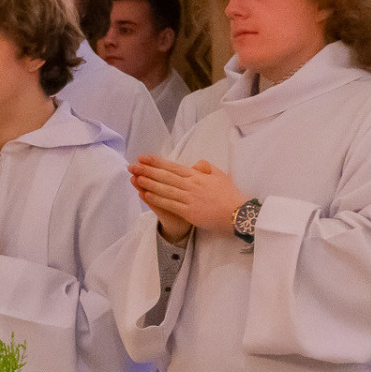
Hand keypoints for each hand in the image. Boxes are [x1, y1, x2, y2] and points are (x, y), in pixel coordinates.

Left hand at [130, 155, 248, 240]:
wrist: (238, 213)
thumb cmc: (230, 195)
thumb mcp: (219, 175)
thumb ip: (205, 168)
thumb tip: (194, 165)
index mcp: (197, 175)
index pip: (173, 166)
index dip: (157, 162)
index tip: (143, 158)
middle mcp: (191, 184)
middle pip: (165, 176)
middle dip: (147, 170)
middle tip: (132, 165)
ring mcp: (189, 198)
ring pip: (165, 188)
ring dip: (149, 182)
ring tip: (136, 177)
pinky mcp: (188, 211)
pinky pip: (169, 203)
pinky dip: (157, 198)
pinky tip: (146, 194)